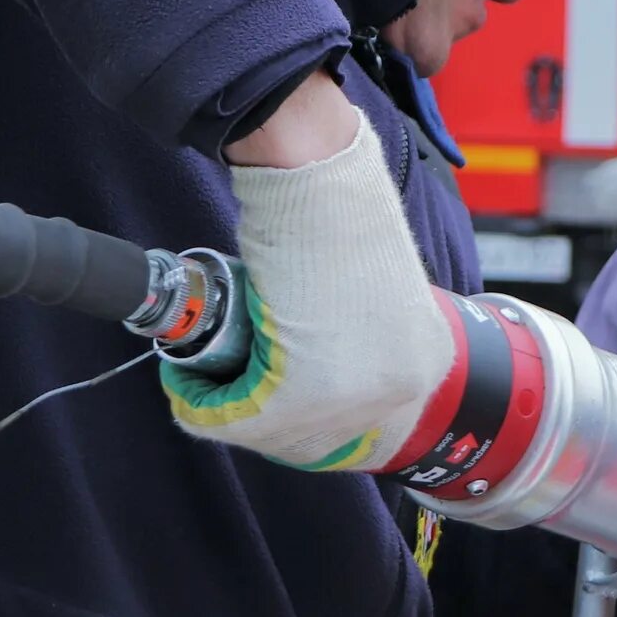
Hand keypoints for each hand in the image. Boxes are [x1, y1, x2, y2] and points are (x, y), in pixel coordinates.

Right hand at [164, 113, 454, 470]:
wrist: (315, 176)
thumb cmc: (334, 215)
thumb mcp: (368, 293)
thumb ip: (353, 341)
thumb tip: (310, 374)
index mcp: (427, 364)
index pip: (359, 429)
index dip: (300, 421)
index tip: (261, 402)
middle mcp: (401, 388)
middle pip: (314, 440)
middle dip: (258, 420)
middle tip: (220, 390)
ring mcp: (358, 395)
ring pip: (272, 433)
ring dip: (225, 409)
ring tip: (202, 377)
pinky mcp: (304, 392)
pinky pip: (238, 419)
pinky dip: (202, 403)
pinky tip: (189, 379)